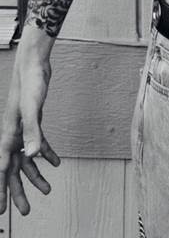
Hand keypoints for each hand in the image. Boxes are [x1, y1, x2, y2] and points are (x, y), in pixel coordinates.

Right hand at [0, 53, 59, 215]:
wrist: (34, 64)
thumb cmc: (30, 83)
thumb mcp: (33, 109)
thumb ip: (33, 133)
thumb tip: (32, 157)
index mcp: (8, 136)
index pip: (2, 170)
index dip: (1, 191)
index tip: (1, 210)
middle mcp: (13, 135)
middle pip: (13, 171)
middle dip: (19, 191)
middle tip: (26, 210)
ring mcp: (23, 129)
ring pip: (26, 160)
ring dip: (36, 175)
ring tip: (47, 189)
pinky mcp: (33, 122)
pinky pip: (37, 144)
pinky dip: (46, 154)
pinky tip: (56, 162)